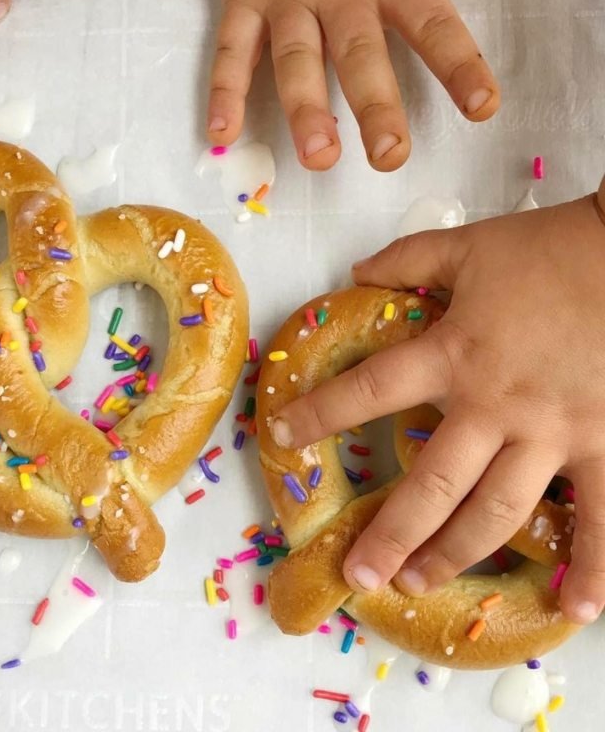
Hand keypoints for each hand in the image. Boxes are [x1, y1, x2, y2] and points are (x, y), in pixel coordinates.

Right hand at [207, 0, 527, 171]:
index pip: (430, 21)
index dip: (456, 64)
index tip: (481, 108)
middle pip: (359, 53)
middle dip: (375, 105)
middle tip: (389, 156)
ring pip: (295, 58)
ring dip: (305, 108)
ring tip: (319, 158)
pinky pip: (230, 49)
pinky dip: (224, 90)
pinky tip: (223, 133)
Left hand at [271, 181, 604, 624]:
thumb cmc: (550, 249)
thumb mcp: (467, 246)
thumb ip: (406, 259)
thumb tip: (354, 273)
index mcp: (454, 354)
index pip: (369, 391)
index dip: (319, 413)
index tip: (280, 435)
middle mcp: (495, 405)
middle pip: (431, 483)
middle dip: (391, 532)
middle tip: (359, 572)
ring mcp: (553, 432)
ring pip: (497, 511)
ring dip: (455, 554)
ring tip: (418, 583)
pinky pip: (601, 516)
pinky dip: (592, 565)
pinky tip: (573, 607)